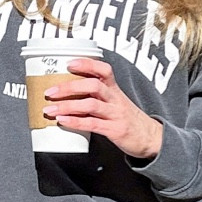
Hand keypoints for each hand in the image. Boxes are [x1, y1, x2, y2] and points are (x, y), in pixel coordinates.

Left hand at [43, 57, 162, 159]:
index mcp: (115, 90)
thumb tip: (68, 95)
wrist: (150, 138)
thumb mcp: (115, 102)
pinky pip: (93, 124)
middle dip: (69, 87)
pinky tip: (63, 121)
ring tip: (50, 109)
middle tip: (50, 91)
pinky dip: (75, 122)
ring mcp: (115, 114)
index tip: (70, 63)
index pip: (103, 70)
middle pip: (93, 85)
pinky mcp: (115, 130)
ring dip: (67, 106)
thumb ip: (96, 97)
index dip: (87, 65)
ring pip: (90, 104)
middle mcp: (115, 99)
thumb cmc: (128, 119)